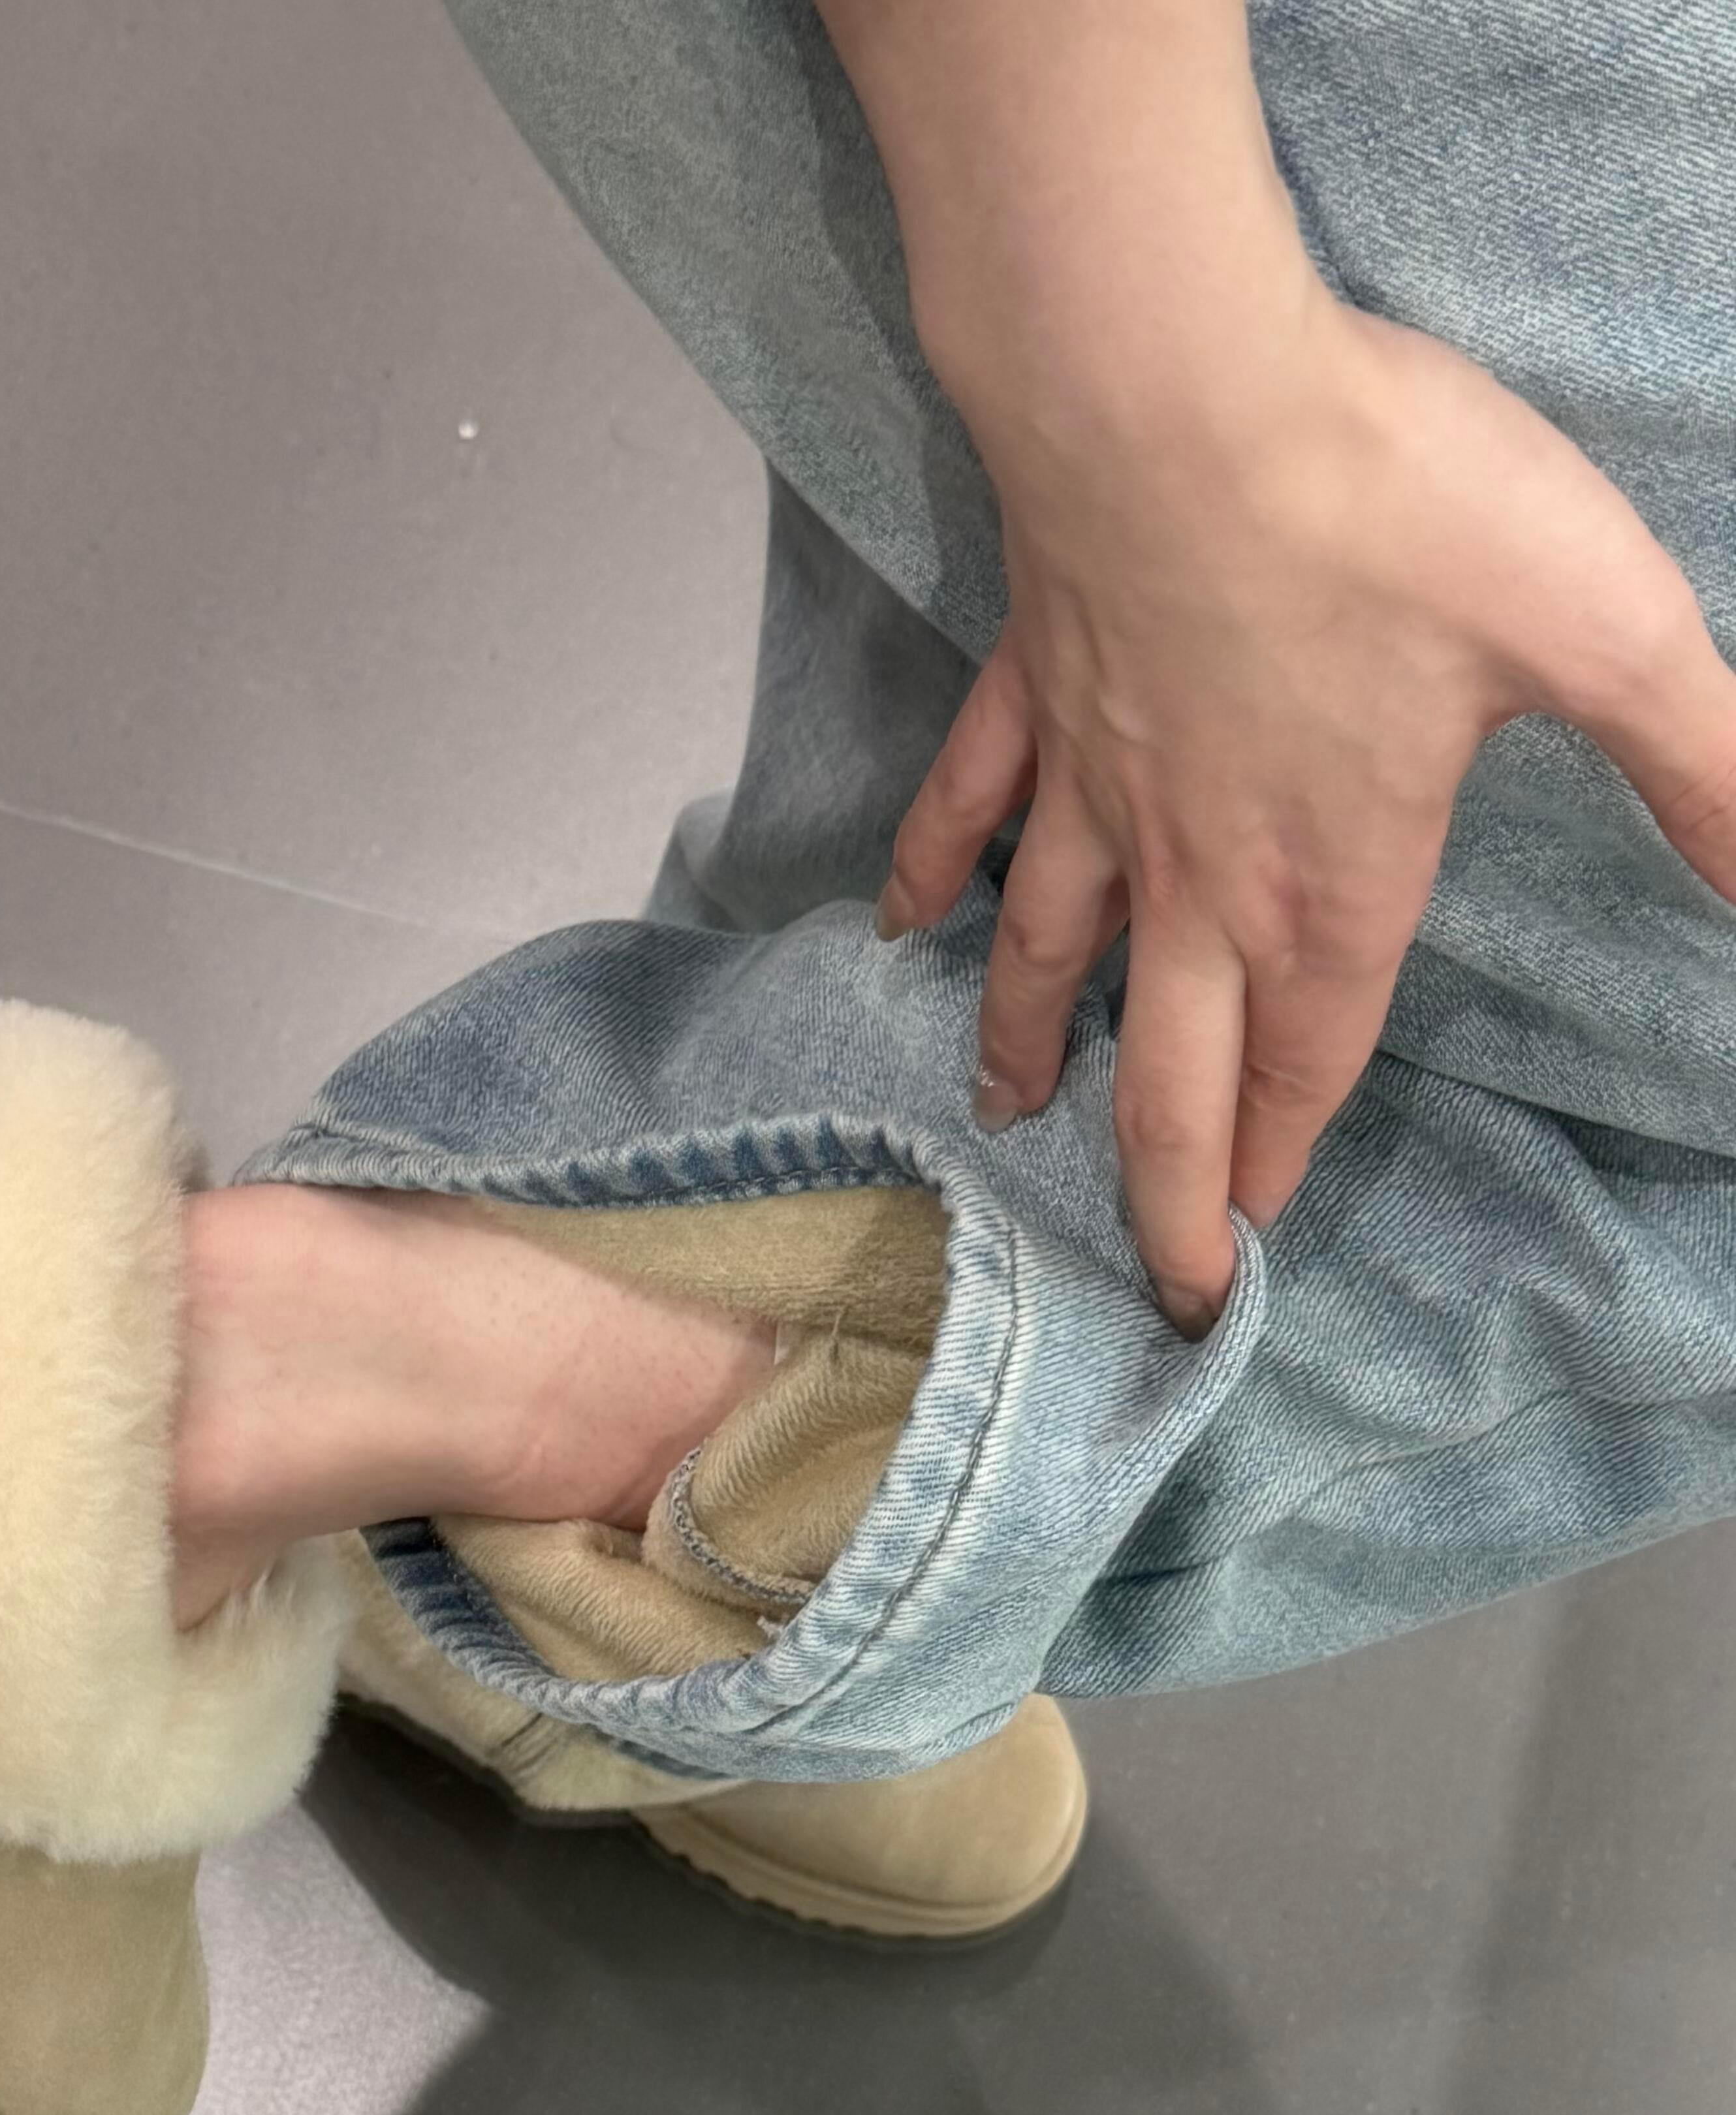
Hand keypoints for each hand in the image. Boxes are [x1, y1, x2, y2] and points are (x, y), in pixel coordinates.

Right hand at [877, 277, 1735, 1328]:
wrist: (1180, 391)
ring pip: (1053, 964)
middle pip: (1168, 1076)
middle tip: (1155, 1280)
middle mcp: (1199, 873)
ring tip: (1009, 1113)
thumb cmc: (1392, 502)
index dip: (1275, 1172)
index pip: (1304, 1069)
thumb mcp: (1605, 629)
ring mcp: (1097, 793)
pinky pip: (968, 812)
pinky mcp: (1033, 698)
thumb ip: (1707, 772)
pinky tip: (901, 921)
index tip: (1244, 1263)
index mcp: (1331, 880)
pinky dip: (929, 873)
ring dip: (1035, 1052)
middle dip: (1164, 1197)